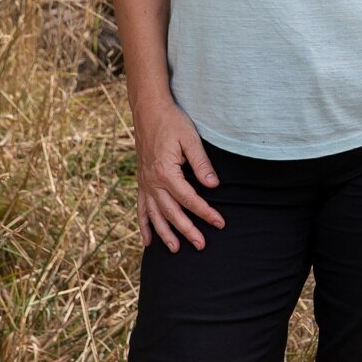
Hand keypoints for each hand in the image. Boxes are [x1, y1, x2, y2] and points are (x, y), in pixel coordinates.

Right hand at [133, 98, 223, 251]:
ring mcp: (144, 183)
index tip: (220, 222)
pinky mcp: (141, 182)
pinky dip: (144, 225)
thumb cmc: (172, 122)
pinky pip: (141, 208)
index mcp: (166, 172)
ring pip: (155, 215)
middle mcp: (152, 182)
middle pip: (172, 212)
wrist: (149, 111)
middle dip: (187, 230)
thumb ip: (202, 163)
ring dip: (165, 234)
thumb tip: (214, 186)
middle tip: (201, 245)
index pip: (190, 199)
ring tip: (176, 250)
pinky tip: (147, 241)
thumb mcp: (191, 139)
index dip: (206, 212)